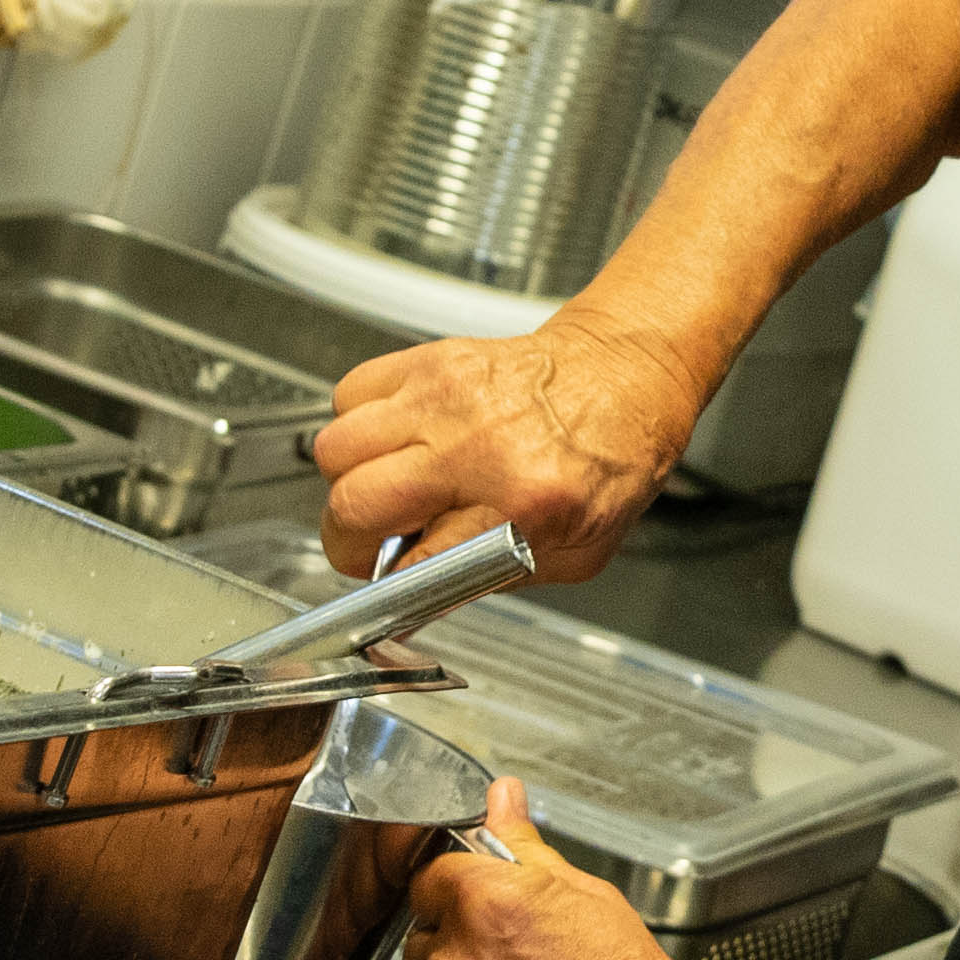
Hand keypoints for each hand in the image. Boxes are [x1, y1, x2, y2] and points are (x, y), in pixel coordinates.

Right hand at [311, 308, 704, 581]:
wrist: (623, 375)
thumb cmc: (608, 458)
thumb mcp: (576, 552)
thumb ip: (492, 579)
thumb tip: (416, 599)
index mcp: (523, 502)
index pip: (413, 560)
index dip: (389, 581)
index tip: (387, 582)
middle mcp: (477, 446)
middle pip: (355, 503)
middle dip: (350, 537)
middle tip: (374, 540)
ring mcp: (446, 397)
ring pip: (336, 449)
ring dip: (350, 478)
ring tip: (386, 485)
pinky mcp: (429, 360)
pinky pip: (349, 396)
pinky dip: (357, 423)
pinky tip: (395, 438)